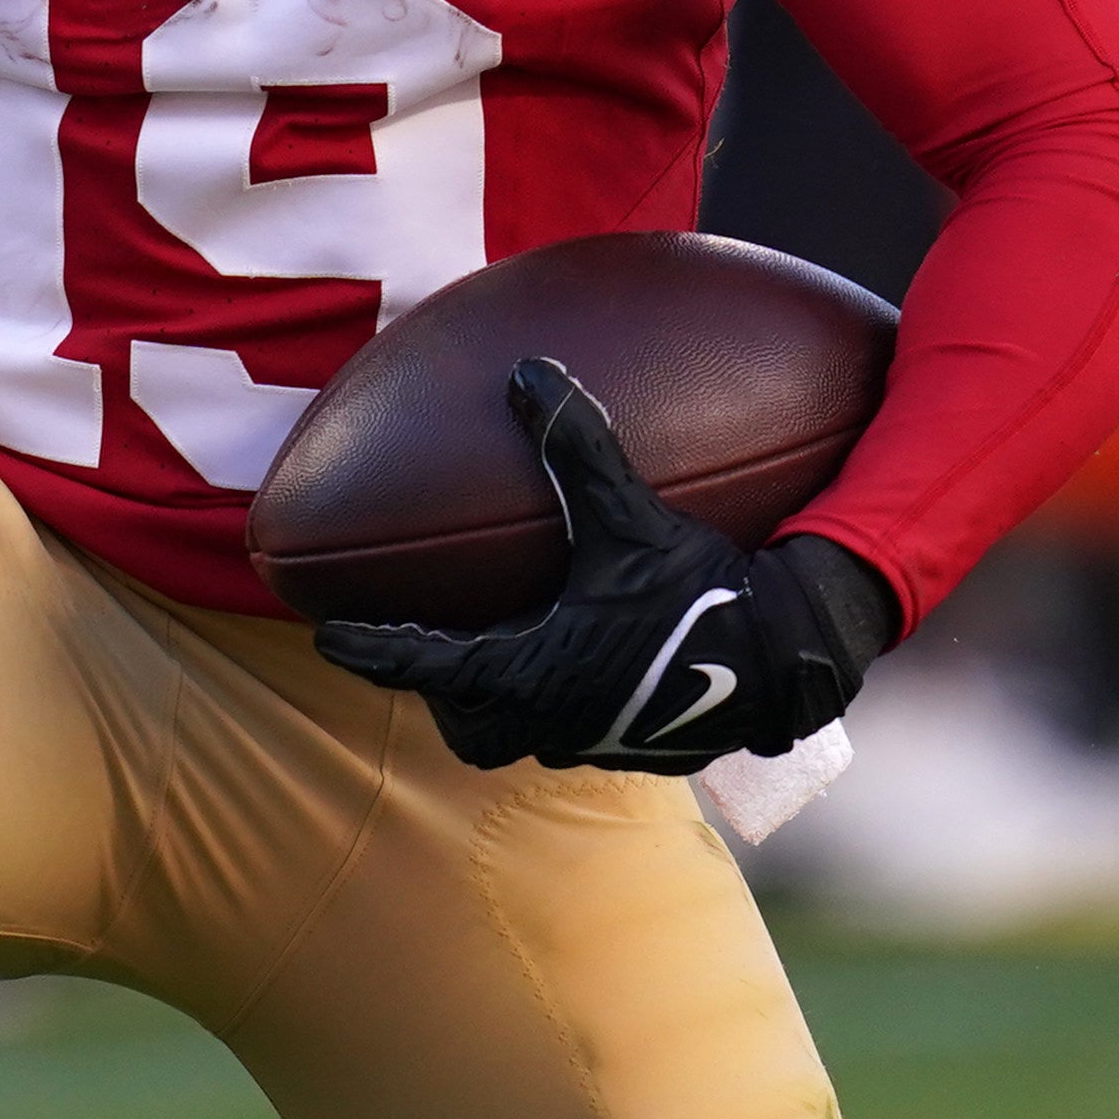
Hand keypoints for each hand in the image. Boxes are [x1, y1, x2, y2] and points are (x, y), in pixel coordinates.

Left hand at [311, 359, 897, 775]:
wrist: (788, 661)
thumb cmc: (703, 592)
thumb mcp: (631, 516)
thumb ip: (576, 445)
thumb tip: (530, 373)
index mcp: (531, 672)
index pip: (424, 666)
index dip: (373, 651)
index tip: (330, 640)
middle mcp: (553, 719)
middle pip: (465, 724)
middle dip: (436, 691)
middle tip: (419, 652)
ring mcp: (596, 740)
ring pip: (517, 740)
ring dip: (494, 704)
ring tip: (493, 662)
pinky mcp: (637, 745)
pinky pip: (571, 734)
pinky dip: (553, 704)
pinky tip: (579, 663)